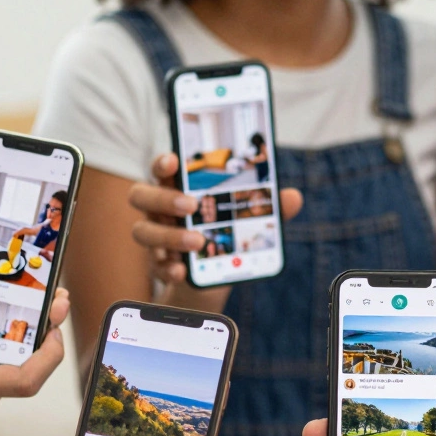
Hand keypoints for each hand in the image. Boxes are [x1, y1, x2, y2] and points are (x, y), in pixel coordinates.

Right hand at [0, 225, 67, 435]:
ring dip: (24, 346)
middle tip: (52, 302)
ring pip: (12, 376)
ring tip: (30, 311)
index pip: (27, 379)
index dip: (50, 354)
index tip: (55, 327)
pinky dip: (3, 356)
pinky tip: (0, 331)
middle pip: (27, 372)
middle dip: (43, 336)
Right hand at [128, 154, 302, 313]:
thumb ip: (267, 207)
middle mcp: (160, 209)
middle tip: (191, 206)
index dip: (163, 162)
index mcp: (179, 187)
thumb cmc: (226, 232)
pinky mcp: (157, 263)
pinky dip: (167, 268)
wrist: (213, 274)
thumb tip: (293, 197)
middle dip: (164, 199)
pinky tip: (182, 271)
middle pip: (142, 195)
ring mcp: (155, 235)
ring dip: (169, 236)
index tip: (173, 161)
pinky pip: (154, 265)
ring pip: (143, 231)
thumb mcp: (247, 219)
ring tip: (196, 242)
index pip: (162, 168)